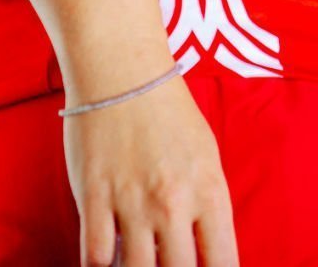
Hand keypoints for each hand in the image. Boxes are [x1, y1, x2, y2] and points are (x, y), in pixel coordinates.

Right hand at [64, 64, 237, 266]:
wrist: (123, 71)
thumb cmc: (169, 113)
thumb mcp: (206, 157)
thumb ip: (206, 206)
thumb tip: (204, 252)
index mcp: (210, 192)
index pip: (223, 264)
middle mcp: (174, 203)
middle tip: (166, 264)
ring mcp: (132, 202)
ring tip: (138, 263)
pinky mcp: (94, 197)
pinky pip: (95, 257)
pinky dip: (100, 266)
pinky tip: (106, 261)